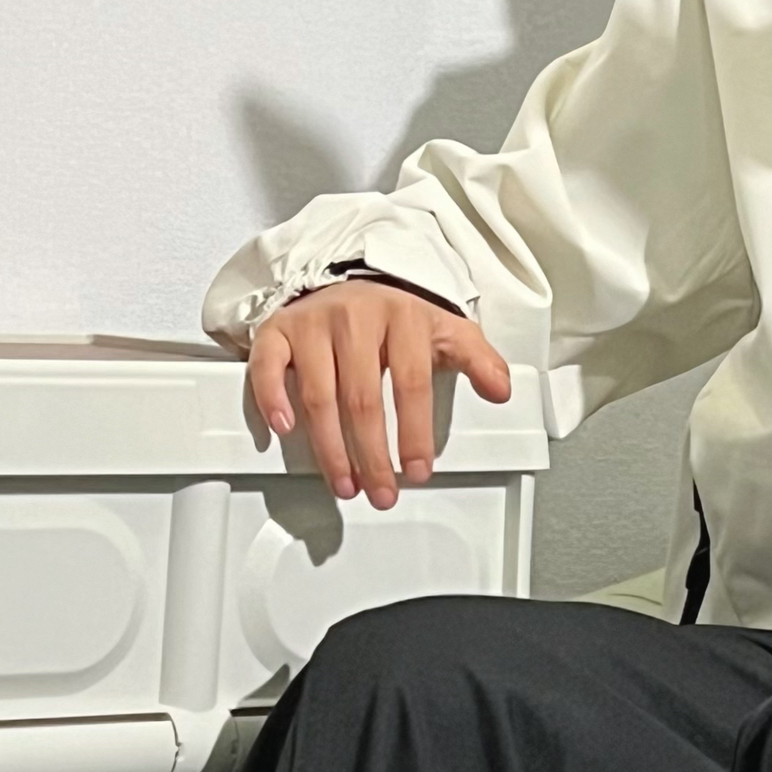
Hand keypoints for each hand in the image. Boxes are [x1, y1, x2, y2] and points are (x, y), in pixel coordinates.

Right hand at [247, 280, 511, 509]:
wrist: (348, 280)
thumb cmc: (396, 318)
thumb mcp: (445, 332)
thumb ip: (477, 360)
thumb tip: (502, 390)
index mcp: (402, 318)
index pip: (411, 383)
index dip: (415, 432)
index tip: (418, 470)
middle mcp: (355, 317)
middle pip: (363, 398)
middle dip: (373, 455)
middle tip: (381, 492)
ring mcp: (314, 323)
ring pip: (319, 394)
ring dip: (330, 448)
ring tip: (345, 484)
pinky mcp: (279, 330)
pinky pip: (269, 366)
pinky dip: (272, 398)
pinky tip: (286, 430)